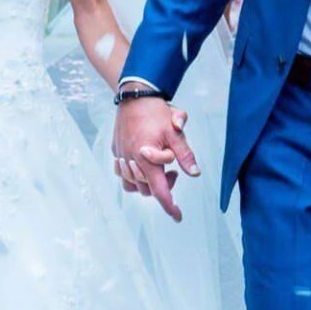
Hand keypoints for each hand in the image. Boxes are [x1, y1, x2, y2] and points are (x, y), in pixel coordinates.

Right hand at [112, 97, 200, 221]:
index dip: (169, 206)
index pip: (160, 191)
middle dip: (162, 186)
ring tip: (158, 166)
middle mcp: (131, 160)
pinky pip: (121, 171)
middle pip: (147, 189)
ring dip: (146, 181)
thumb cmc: (156, 111)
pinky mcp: (115, 148)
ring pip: (131, 184)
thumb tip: (195, 174)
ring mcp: (121, 155)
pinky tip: (139, 164)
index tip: (178, 217)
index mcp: (147, 159)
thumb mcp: (175, 132)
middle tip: (173, 171)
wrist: (135, 93)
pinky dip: (130, 174)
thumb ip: (185, 154)